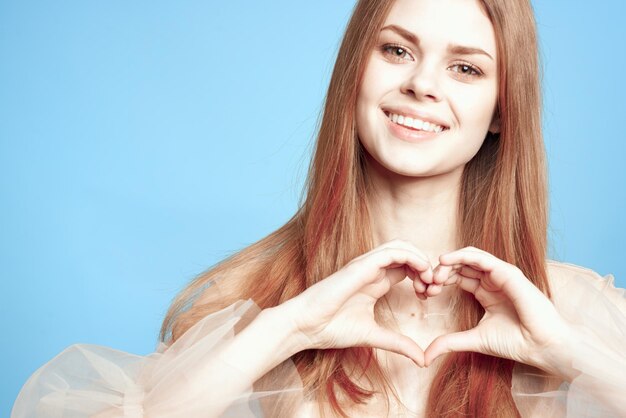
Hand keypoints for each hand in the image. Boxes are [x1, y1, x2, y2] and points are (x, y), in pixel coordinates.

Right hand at [283, 239, 433, 366]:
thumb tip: (423, 360)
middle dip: (426, 265)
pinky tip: (420, 273)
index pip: (406, 267)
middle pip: (407, 252)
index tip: (430, 296)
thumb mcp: (374, 336)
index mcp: (375, 282)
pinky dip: (411, 257)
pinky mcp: (360, 266)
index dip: (423, 277)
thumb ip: (399, 344)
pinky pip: (391, 251)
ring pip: (401, 246)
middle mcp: (372, 270)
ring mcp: (365, 265)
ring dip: (420, 258)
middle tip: (435, 286)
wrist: (305, 326)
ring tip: (429, 279)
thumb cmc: (331, 328)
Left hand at [424, 247, 570, 372]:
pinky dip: (461, 256)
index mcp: (485, 292)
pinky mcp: (508, 272)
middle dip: (440, 271)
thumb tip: (425, 357)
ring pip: (468, 257)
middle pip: (460, 266)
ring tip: (434, 273)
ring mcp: (501, 274)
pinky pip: (481, 258)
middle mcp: (493, 280)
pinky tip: (445, 261)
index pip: (457, 277)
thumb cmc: (515, 342)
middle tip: (426, 283)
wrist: (542, 347)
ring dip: (448, 262)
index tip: (424, 293)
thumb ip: (449, 343)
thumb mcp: (473, 340)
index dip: (439, 281)